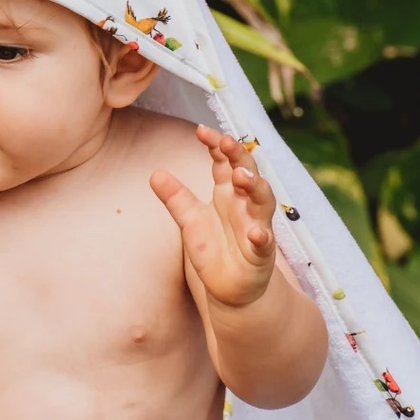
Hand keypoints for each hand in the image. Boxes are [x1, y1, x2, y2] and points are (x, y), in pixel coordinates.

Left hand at [149, 125, 276, 306]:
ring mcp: (256, 228)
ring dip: (254, 188)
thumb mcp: (189, 221)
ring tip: (240, 177)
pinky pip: (264, 243)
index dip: (216, 147)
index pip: (225, 163)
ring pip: (263, 202)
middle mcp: (246, 206)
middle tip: (226, 143)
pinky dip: (262, 237)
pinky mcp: (260, 255)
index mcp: (228, 195)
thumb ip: (176, 198)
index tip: (201, 131)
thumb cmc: (214, 249)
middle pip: (247, 174)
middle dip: (239, 158)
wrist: (229, 288)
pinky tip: (257, 233)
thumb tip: (155, 173)